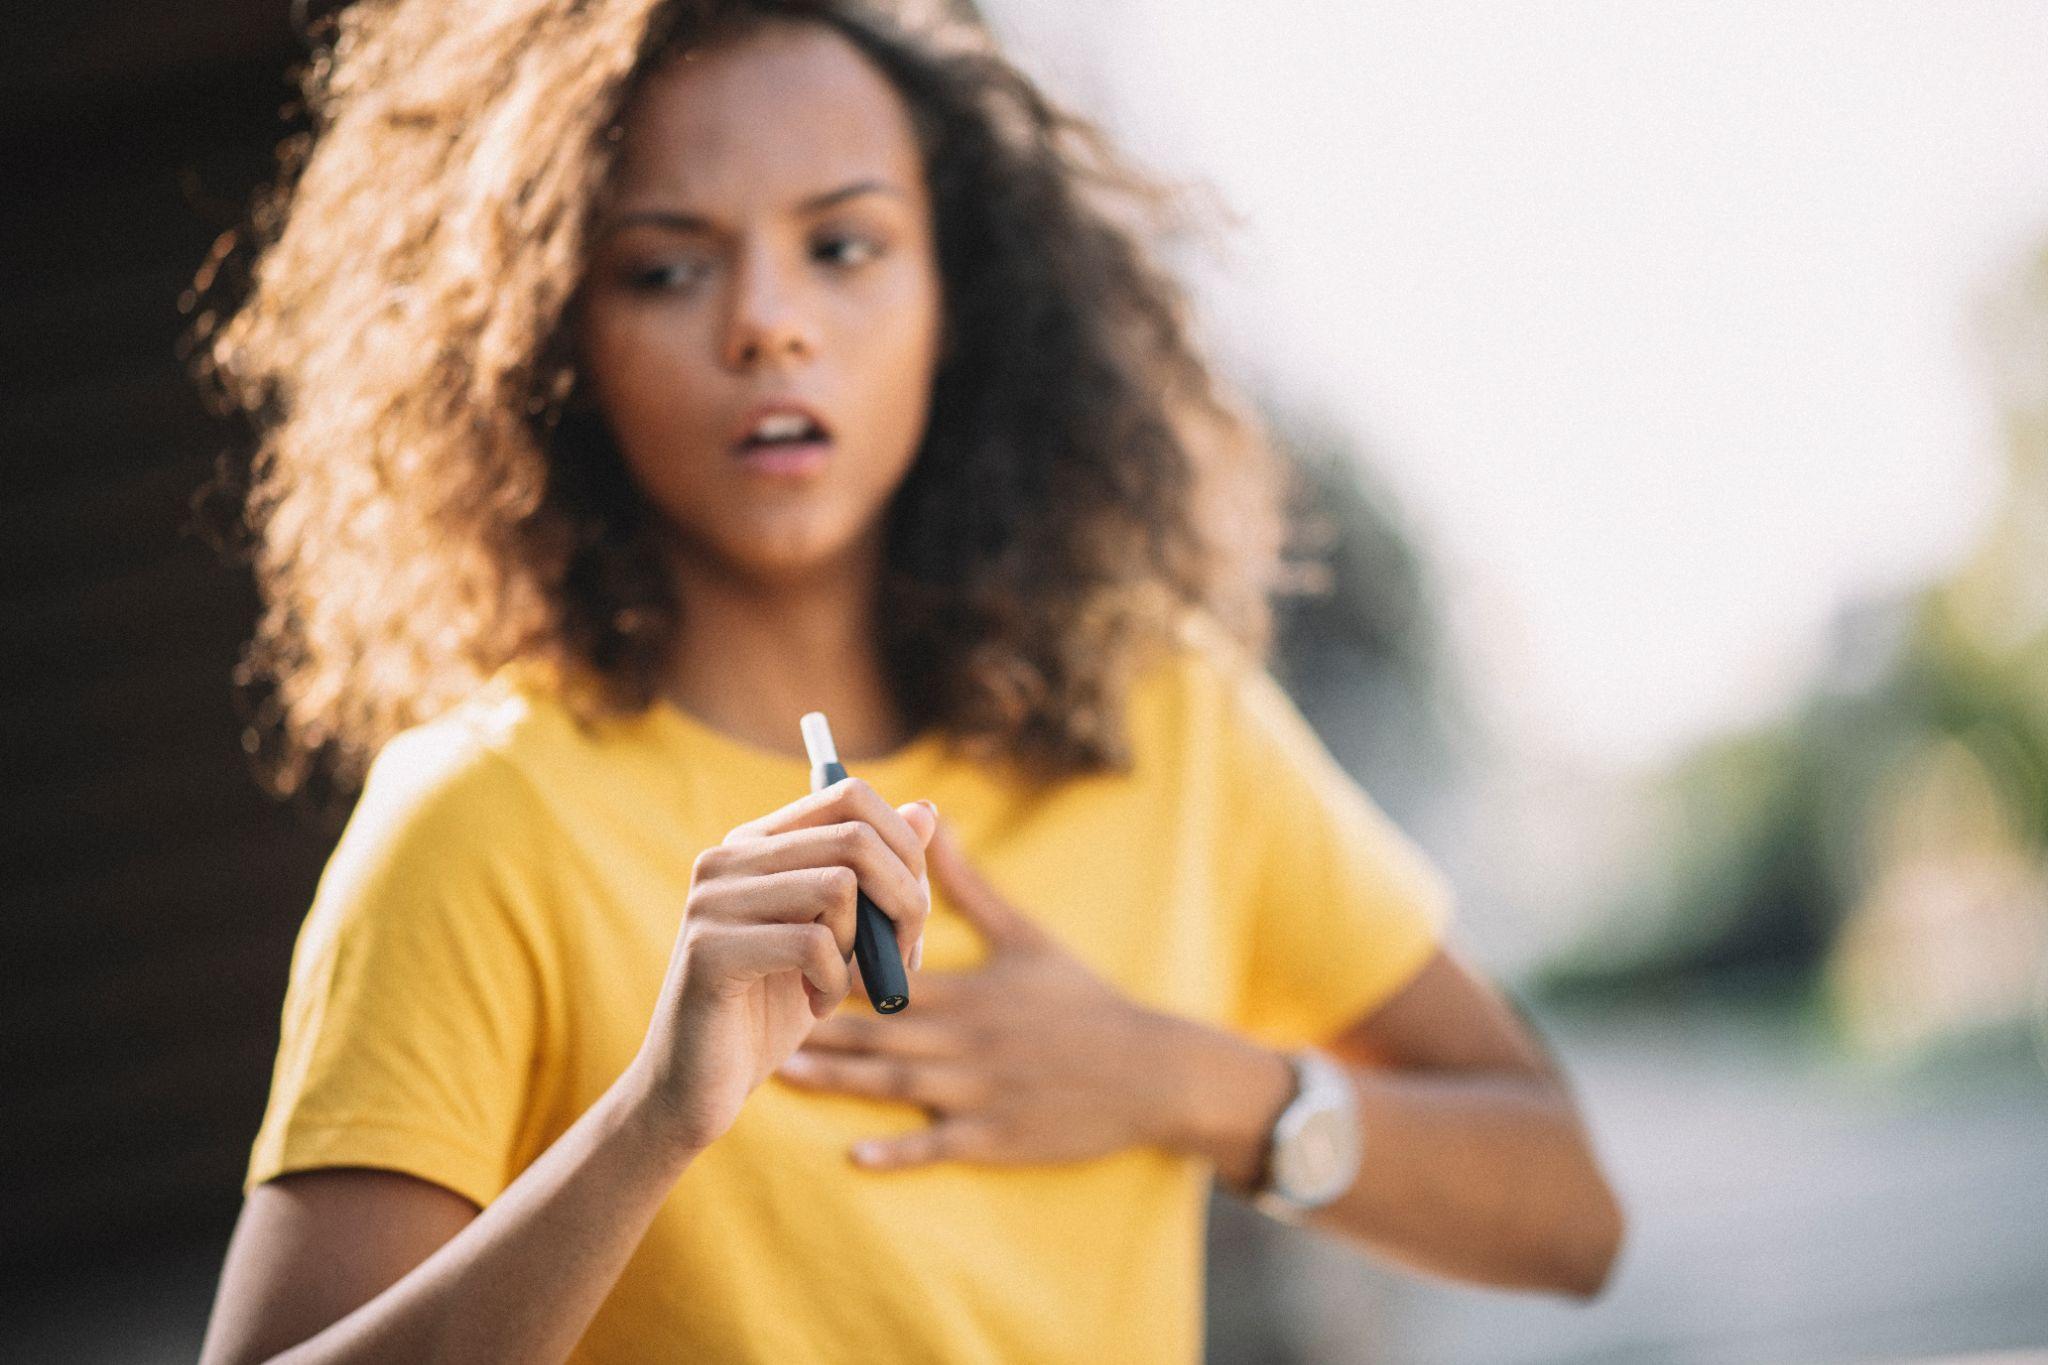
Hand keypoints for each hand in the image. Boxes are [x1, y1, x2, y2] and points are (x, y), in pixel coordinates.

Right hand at [631, 781, 935, 1154]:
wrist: (693, 1089)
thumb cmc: (769, 1010)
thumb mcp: (838, 937)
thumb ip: (875, 874)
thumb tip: (928, 807)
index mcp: (756, 843)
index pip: (851, 795)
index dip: (904, 848)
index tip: (910, 912)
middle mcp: (728, 857)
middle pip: (856, 836)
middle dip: (904, 898)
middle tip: (902, 954)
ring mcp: (713, 900)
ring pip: (839, 884)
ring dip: (865, 945)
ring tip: (842, 982)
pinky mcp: (708, 950)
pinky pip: (813, 943)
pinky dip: (835, 983)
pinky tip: (817, 1006)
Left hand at [773, 818, 1168, 1169]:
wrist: (1153, 1071)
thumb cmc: (1084, 1001)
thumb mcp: (1028, 937)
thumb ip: (969, 887)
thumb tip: (929, 824)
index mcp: (970, 990)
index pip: (889, 971)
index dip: (834, 961)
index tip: (784, 946)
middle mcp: (969, 1038)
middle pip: (878, 1028)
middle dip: (815, 1020)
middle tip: (757, 1009)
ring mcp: (981, 1089)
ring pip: (897, 1083)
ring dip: (839, 1080)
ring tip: (783, 1071)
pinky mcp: (998, 1136)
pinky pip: (940, 1144)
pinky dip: (900, 1150)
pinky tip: (857, 1155)